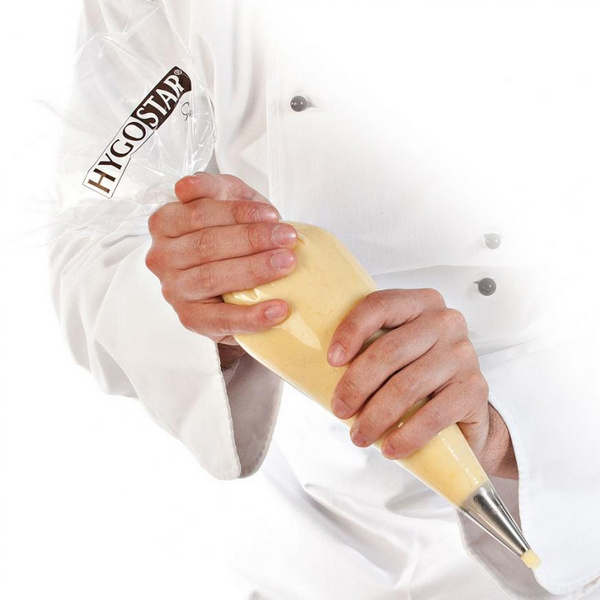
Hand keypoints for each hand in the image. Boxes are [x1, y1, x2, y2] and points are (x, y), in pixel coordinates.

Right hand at [145, 173, 297, 366]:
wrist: (239, 275)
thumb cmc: (233, 233)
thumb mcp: (228, 201)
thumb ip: (214, 187)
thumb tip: (187, 186)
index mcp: (165, 223)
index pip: (198, 213)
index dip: (238, 213)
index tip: (274, 215)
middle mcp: (162, 257)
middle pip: (206, 245)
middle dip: (251, 240)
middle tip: (288, 238)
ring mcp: (174, 290)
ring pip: (211, 278)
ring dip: (254, 270)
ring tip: (287, 264)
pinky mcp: (190, 319)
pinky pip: (221, 319)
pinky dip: (252, 316)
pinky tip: (279, 309)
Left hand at [327, 289, 516, 478]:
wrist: (463, 409)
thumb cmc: (415, 376)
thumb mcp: (391, 354)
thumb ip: (366, 350)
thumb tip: (315, 369)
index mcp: (419, 303)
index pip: (380, 306)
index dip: (352, 331)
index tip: (331, 360)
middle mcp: (444, 322)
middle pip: (389, 350)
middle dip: (357, 384)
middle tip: (339, 409)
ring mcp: (463, 354)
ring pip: (406, 385)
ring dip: (376, 416)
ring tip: (359, 435)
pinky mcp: (475, 388)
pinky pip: (434, 414)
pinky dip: (407, 435)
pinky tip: (390, 448)